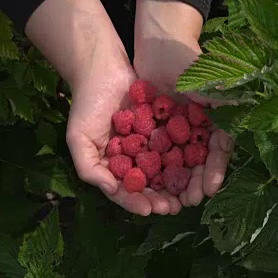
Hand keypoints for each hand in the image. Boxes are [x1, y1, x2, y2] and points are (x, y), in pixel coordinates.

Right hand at [25, 0, 180, 215]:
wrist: (103, 67)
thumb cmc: (86, 104)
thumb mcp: (78, 138)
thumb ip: (89, 168)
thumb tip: (111, 190)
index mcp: (114, 167)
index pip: (127, 191)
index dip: (138, 202)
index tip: (150, 210)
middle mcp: (135, 158)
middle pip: (151, 185)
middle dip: (163, 198)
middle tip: (176, 207)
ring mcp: (152, 143)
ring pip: (168, 169)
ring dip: (179, 182)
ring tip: (190, 193)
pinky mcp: (167, 126)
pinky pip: (180, 144)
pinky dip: (189, 155)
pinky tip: (199, 164)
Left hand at [134, 0, 233, 206]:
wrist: (159, 45)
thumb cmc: (190, 62)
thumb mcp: (213, 82)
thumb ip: (228, 103)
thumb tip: (242, 125)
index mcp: (217, 122)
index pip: (219, 152)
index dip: (215, 172)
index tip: (209, 189)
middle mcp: (199, 131)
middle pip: (198, 164)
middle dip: (194, 184)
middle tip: (188, 202)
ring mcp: (177, 132)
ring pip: (177, 163)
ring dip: (174, 184)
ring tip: (169, 201)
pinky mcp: (156, 129)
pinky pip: (155, 154)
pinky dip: (153, 170)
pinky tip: (147, 184)